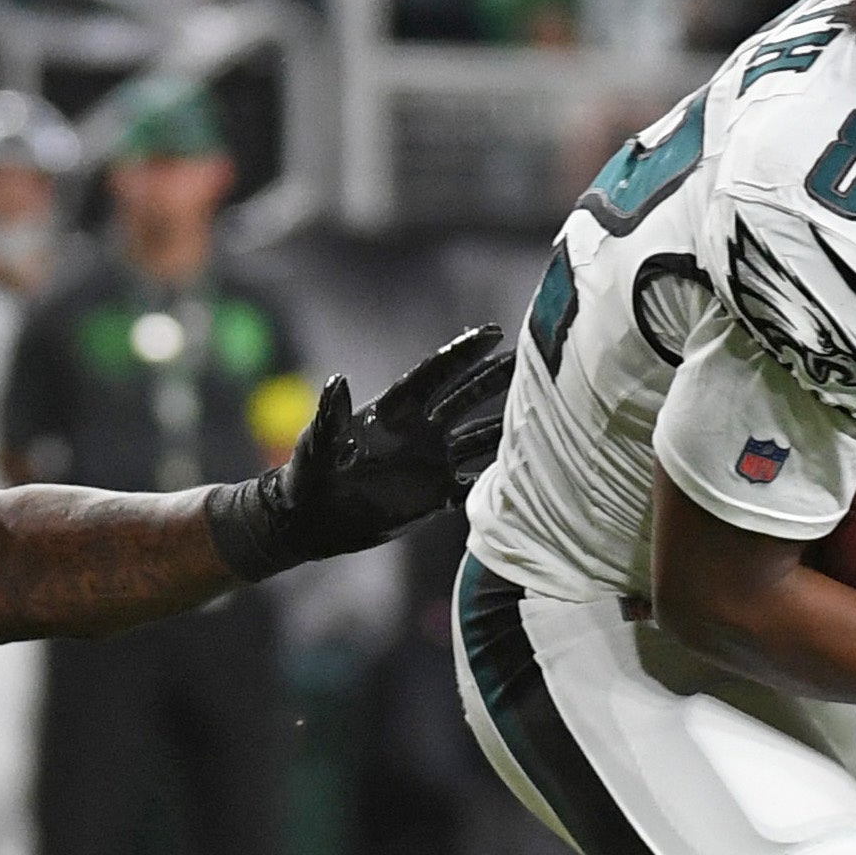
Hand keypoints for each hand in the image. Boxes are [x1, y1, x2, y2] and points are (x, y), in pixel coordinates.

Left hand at [208, 326, 514, 578]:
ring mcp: (431, 462)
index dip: (463, 353)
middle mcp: (419, 432)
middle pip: (467, 398)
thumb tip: (338, 380)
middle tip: (536, 362)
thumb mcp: (316, 445)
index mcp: (393, 412)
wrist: (310, 522)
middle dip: (498, 379)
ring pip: (480, 438)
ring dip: (509, 426)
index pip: (435, 375)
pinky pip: (476, 484)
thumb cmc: (306, 477)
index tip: (495, 332)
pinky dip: (500, 478)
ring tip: (548, 413)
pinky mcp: (435, 496)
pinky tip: (530, 472)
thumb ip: (330, 415)